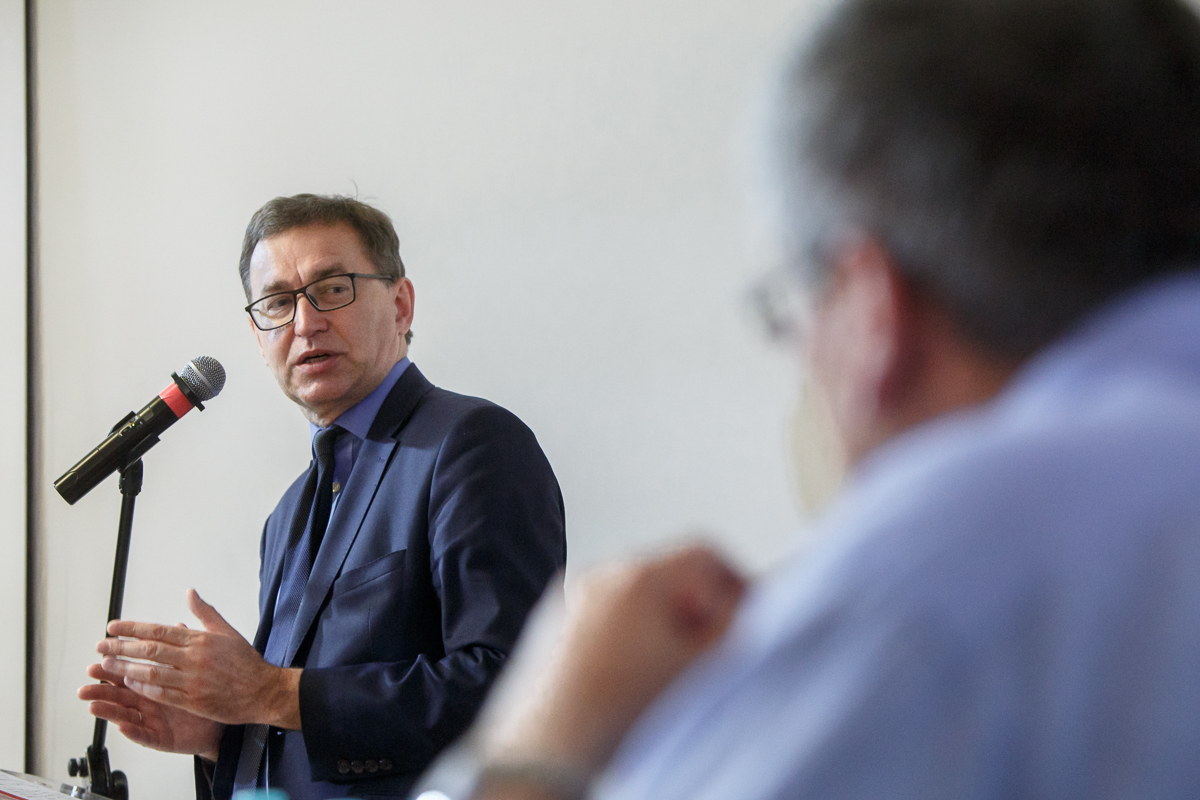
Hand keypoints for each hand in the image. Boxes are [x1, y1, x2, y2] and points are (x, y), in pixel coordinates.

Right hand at [79, 658, 222, 760]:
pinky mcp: (161, 738)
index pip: (130, 672)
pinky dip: (134, 732)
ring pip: (125, 715)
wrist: (220, 721)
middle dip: (102, 686)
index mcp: (154, 684)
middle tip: (88, 677)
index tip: (101, 651)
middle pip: (120, 694)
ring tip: (93, 705)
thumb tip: (178, 625)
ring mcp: (152, 721)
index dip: (116, 663)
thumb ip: (183, 650)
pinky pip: (145, 736)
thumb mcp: (194, 670)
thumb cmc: (203, 696)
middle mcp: (148, 703)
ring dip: (108, 710)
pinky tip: (123, 727)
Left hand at [94, 588, 301, 729]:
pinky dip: (143, 689)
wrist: (262, 691)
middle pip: (150, 650)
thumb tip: (189, 592)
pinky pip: (162, 694)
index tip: (112, 627)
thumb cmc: (245, 661)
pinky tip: (130, 685)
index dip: (132, 628)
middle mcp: (194, 658)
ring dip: (126, 669)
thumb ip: (204, 613)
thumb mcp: (227, 631)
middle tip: (101, 646)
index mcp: (200, 639)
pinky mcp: (193, 701)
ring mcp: (193, 681)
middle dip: (122, 647)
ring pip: (151, 673)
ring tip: (107, 666)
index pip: (159, 630)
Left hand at [476, 545, 745, 775]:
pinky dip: (626, 634)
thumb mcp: (700, 668)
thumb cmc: (613, 716)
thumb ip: (735, 625)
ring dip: (661, 621)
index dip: (736, 580)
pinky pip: (604, 613)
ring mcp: (570, 598)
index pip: (705, 552)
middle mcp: (598, 576)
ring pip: (636, 595)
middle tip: (709, 648)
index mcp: (636, 576)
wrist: (545, 752)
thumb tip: (750, 603)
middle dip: (696, 605)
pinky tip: (630, 678)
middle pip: (669, 572)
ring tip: (665, 672)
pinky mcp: (550, 624)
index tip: (747, 610)